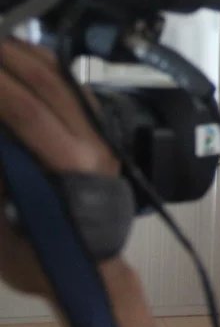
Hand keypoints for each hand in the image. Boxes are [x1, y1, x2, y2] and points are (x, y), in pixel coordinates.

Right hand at [0, 40, 117, 292]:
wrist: (89, 271)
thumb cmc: (40, 259)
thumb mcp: (3, 230)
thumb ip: (1, 177)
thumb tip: (1, 144)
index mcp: (72, 166)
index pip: (28, 110)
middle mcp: (94, 143)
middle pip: (48, 83)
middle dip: (5, 58)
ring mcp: (102, 136)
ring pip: (64, 80)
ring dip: (24, 55)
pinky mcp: (101, 135)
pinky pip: (74, 89)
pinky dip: (44, 67)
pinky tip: (20, 58)